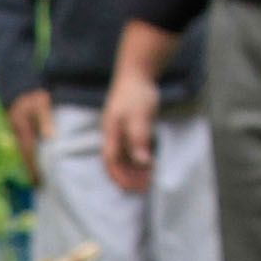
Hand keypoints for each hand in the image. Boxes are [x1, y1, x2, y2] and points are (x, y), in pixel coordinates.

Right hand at [5, 89, 51, 183]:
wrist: (19, 87)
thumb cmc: (33, 96)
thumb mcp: (41, 104)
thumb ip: (45, 119)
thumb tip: (49, 137)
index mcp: (23, 131)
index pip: (30, 155)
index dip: (34, 169)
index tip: (39, 183)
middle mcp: (19, 135)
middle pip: (26, 158)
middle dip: (32, 172)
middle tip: (40, 187)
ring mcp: (19, 134)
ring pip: (25, 154)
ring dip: (31, 165)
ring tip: (38, 180)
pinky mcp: (21, 131)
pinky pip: (26, 148)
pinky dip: (31, 157)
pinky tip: (36, 162)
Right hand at [99, 69, 161, 193]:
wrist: (136, 73)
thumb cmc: (136, 93)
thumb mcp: (139, 116)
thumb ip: (139, 139)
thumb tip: (143, 162)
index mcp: (110, 135)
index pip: (112, 163)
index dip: (122, 177)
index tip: (138, 187)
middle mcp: (112, 137)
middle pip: (116, 164)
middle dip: (129, 177)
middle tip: (148, 185)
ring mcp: (119, 133)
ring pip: (123, 159)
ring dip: (134, 170)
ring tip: (150, 177)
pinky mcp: (127, 129)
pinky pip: (129, 151)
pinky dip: (138, 160)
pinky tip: (149, 163)